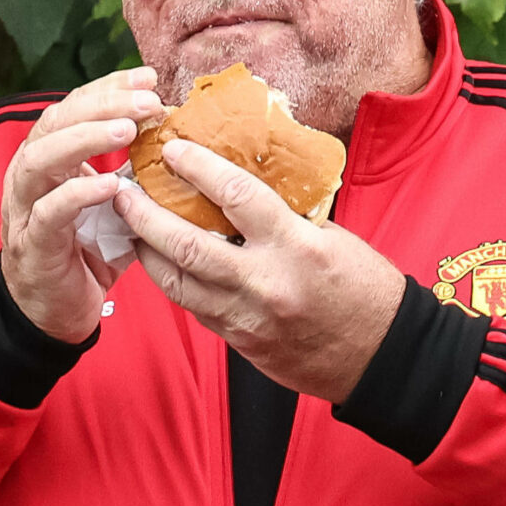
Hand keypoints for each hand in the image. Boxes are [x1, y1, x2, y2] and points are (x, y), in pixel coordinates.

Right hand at [0, 68, 164, 343]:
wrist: (51, 314)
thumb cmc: (84, 254)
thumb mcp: (113, 207)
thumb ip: (132, 176)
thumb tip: (180, 144)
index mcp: (47, 160)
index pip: (72, 108)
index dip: (108, 88)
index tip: (149, 77)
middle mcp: (28, 177)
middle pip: (53, 123)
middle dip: (102, 105)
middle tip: (148, 100)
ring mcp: (25, 210)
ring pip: (41, 160)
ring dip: (86, 139)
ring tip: (128, 130)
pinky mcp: (33, 245)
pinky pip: (51, 212)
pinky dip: (79, 193)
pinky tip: (111, 183)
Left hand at [112, 138, 405, 401]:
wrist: (383, 356)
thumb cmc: (365, 289)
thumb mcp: (332, 239)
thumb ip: (286, 216)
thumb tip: (243, 185)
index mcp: (296, 247)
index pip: (237, 196)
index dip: (199, 167)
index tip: (172, 149)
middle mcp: (264, 282)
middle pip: (186, 245)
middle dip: (146, 215)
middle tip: (123, 191)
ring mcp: (246, 317)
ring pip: (177, 283)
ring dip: (146, 252)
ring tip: (129, 226)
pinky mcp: (238, 341)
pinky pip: (193, 307)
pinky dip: (172, 281)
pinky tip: (160, 262)